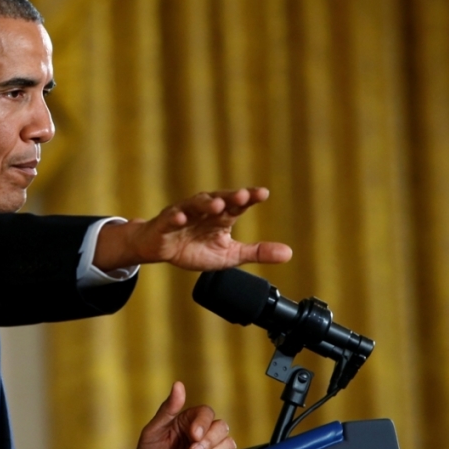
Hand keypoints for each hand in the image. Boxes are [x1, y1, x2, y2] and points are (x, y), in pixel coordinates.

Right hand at [94, 188, 291, 271]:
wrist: (160, 250)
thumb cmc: (194, 248)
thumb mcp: (229, 254)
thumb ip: (257, 252)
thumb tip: (289, 253)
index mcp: (221, 217)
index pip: (237, 205)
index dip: (248, 198)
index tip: (262, 193)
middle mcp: (204, 211)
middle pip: (217, 200)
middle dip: (229, 197)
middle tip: (242, 195)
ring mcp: (183, 215)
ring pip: (195, 205)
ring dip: (205, 204)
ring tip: (216, 205)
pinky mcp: (165, 224)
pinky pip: (170, 219)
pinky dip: (175, 217)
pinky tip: (181, 218)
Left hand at [125, 382, 235, 448]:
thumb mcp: (153, 432)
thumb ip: (167, 410)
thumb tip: (178, 385)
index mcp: (187, 421)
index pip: (206, 413)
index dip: (204, 423)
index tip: (194, 435)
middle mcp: (201, 434)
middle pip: (222, 428)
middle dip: (209, 443)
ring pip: (228, 445)